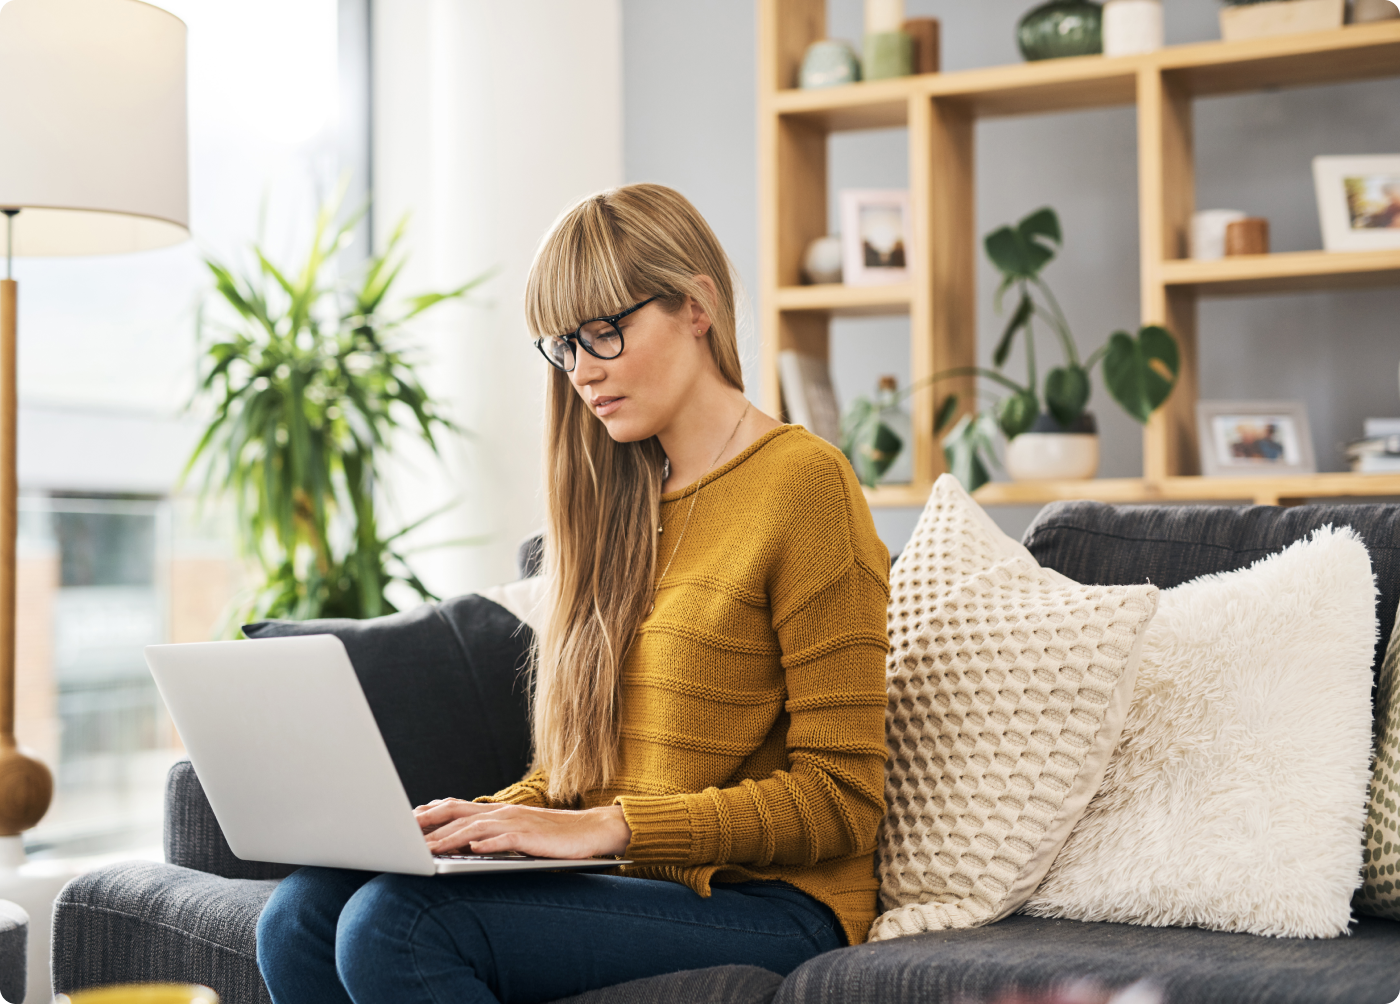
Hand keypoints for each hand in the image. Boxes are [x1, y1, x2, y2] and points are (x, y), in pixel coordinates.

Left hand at [413, 799, 631, 858]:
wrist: (592, 831)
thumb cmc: (553, 837)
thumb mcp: (517, 832)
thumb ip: (490, 833)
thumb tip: (461, 843)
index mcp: (498, 811)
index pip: (454, 806)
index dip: (428, 813)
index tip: (404, 821)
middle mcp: (503, 812)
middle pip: (458, 813)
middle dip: (428, 824)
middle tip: (402, 833)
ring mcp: (517, 823)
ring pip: (475, 828)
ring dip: (449, 838)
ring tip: (426, 849)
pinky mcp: (532, 837)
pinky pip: (506, 840)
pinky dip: (487, 844)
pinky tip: (472, 850)